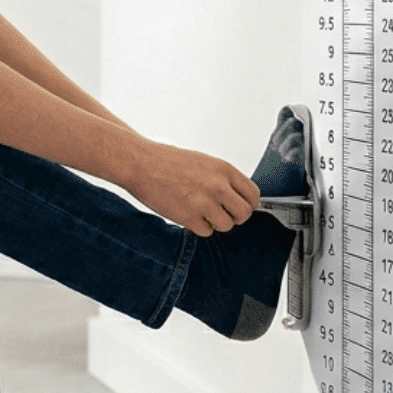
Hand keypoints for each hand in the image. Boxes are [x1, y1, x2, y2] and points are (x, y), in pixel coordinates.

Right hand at [125, 142, 259, 236]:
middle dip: (234, 217)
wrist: (140, 164)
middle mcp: (218, 186)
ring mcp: (204, 203)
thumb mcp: (202, 162)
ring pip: (226, 226)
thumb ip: (221, 178)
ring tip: (200, 212)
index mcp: (224, 169)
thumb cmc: (166, 161)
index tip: (238, 206)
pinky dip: (198, 227)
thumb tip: (234, 196)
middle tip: (221, 213)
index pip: (253, 195)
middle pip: (244, 214)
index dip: (246, 204)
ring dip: (215, 223)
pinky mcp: (189, 218)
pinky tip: (187, 214)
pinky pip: (206, 232)